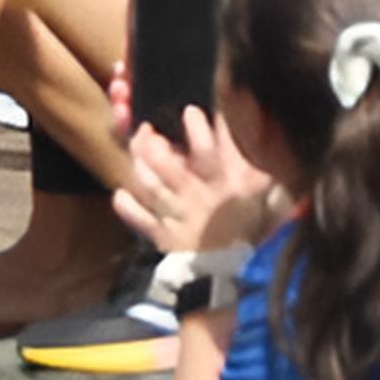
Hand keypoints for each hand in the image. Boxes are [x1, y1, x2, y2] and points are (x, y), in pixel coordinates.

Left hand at [110, 105, 281, 261]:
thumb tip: (237, 116)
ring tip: (136, 150)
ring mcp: (176, 216)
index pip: (209, 154)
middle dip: (153, 147)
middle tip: (146, 129)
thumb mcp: (257, 189)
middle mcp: (196, 199)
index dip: (198, 131)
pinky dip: (127, 206)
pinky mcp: (162, 235)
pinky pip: (139, 219)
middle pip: (169, 169)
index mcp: (221, 185)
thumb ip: (247, 157)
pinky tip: (121, 193)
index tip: (190, 110)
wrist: (232, 268)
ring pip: (151, 187)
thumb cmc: (244, 221)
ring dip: (139, 167)